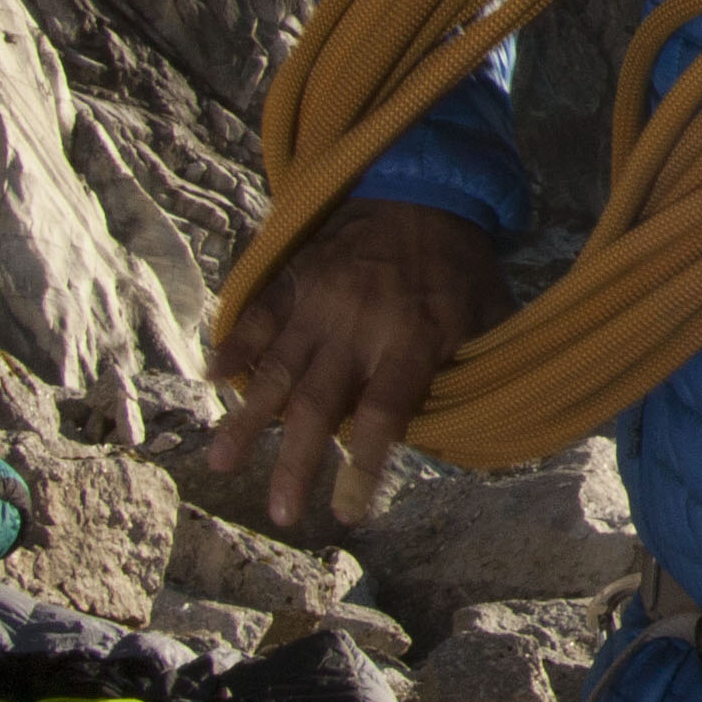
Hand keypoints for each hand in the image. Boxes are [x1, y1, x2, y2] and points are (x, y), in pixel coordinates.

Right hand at [199, 199, 510, 538]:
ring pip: (276, 369)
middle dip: (296, 465)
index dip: (362, 467)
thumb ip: (475, 370)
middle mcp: (359, 327)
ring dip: (247, 420)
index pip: (382, 416)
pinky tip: (214, 376)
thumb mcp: (488, 316)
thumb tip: (477, 429)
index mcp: (413, 341)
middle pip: (318, 406)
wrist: (428, 186)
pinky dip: (235, 343)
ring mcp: (321, 301)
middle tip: (280, 515)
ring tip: (221, 464)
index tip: (345, 513)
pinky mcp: (296, 276)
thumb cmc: (461, 264)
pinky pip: (259, 313)